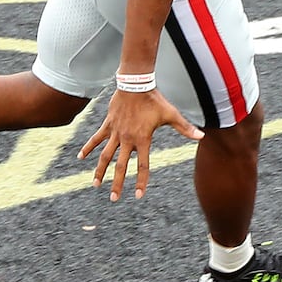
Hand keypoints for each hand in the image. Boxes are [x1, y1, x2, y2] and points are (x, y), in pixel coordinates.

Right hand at [79, 88, 203, 200]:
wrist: (135, 83)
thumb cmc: (154, 99)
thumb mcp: (171, 114)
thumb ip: (185, 128)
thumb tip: (202, 136)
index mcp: (143, 140)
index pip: (143, 166)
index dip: (142, 181)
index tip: (138, 196)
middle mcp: (127, 139)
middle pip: (121, 166)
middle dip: (117, 183)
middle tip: (114, 198)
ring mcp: (116, 132)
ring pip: (105, 156)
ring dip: (100, 171)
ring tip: (95, 185)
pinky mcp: (108, 124)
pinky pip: (96, 138)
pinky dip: (88, 148)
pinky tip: (80, 158)